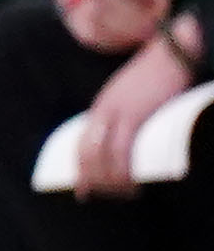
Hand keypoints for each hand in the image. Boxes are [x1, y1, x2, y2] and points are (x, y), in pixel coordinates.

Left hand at [77, 31, 200, 196]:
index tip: (82, 190)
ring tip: (123, 193)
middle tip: (103, 197)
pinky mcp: (134, 115)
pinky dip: (122, 171)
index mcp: (101, 108)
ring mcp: (116, 113)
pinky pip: (121, 150)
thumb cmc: (157, 77)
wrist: (170, 53)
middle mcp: (102, 111)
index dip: (80, 169)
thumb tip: (134, 140)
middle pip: (87, 154)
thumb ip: (128, 116)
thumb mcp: (133, 98)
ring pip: (102, 156)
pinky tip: (130, 184)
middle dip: (92, 180)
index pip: (81, 144)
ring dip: (109, 181)